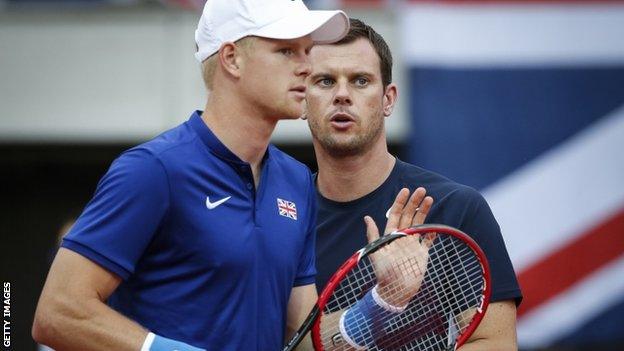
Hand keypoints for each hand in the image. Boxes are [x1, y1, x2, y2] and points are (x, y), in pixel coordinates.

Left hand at [365, 188, 434, 306]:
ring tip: (430, 199)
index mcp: (390, 235)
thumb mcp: (376, 252)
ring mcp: (412, 244)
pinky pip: (427, 240)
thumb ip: (373, 235)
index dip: (400, 202)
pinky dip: (431, 233)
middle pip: (409, 215)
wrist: (396, 290)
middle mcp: (401, 236)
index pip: (395, 214)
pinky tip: (435, 225)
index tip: (406, 190)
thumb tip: (366, 218)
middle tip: (422, 190)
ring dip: (424, 211)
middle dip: (414, 202)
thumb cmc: (384, 273)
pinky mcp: (422, 253)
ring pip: (419, 223)